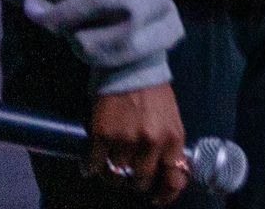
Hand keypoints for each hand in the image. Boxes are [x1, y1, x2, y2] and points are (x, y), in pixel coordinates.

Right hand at [88, 84, 187, 205]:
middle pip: (140, 180)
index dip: (166, 193)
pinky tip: (92, 162)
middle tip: (130, 174)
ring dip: (112, 173)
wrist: (132, 69)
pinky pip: (94, 165)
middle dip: (134, 181)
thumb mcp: (171, 119)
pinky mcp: (102, 136)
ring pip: (116, 175)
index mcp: (173, 138)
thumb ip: (169, 145)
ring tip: (111, 163)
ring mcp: (126, 140)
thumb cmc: (154, 93)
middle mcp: (151, 143)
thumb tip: (167, 172)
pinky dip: (91, 167)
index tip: (157, 199)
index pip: (173, 176)